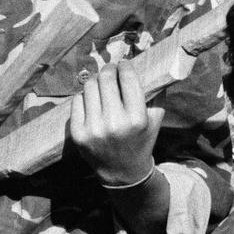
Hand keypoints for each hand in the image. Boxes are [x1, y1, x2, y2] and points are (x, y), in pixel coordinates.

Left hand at [69, 64, 163, 186]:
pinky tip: (93, 101)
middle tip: (112, 70)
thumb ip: (155, 90)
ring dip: (96, 81)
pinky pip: (77, 100)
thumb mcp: (156, 117)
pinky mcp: (78, 134)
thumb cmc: (142, 138)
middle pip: (105, 78)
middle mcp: (114, 124)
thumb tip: (149, 62)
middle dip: (109, 69)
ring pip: (89, 86)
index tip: (124, 64)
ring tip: (102, 86)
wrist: (122, 171)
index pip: (127, 78)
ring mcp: (93, 129)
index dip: (125, 66)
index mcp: (137, 119)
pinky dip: (85, 96)